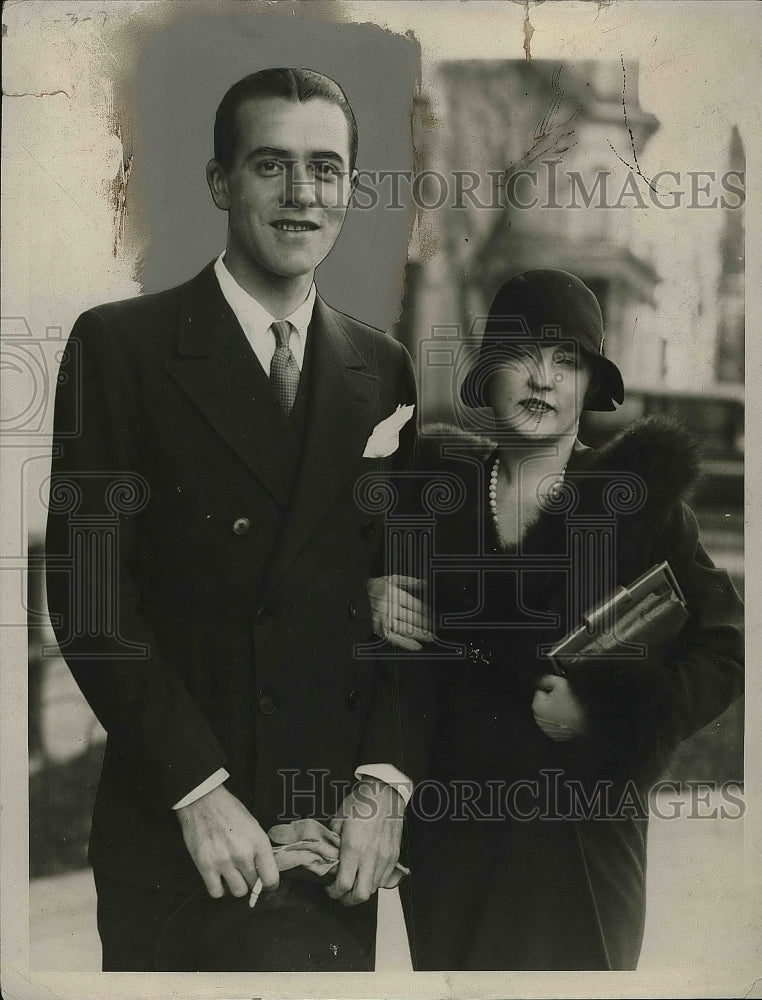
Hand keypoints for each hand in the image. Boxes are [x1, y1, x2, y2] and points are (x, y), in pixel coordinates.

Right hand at [176, 784, 278, 898]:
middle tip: (246, 872)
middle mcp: (243, 854)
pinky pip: (216, 892)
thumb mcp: (253, 826)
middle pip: (253, 885)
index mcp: (258, 842)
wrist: (203, 801)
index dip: (270, 884)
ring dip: (236, 885)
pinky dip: (219, 888)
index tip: (266, 884)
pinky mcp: (205, 866)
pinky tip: (220, 878)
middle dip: (251, 880)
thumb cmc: (229, 810)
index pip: (271, 878)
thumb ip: (260, 849)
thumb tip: (265, 870)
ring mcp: (224, 861)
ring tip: (233, 874)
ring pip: (237, 891)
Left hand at [325, 779, 403, 905]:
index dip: (333, 892)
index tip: (329, 889)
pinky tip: (367, 873)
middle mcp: (370, 857)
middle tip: (341, 895)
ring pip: (373, 889)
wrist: (385, 792)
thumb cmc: (361, 802)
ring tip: (354, 883)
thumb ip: (333, 841)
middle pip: (361, 895)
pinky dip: (375, 881)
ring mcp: (385, 858)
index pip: (343, 884)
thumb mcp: (338, 819)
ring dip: (362, 890)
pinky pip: (385, 879)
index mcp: (353, 849)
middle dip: (348, 900)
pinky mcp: (394, 856)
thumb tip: (330, 856)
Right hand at [367, 575, 431, 650]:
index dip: (427, 611)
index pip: (414, 604)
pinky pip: (395, 638)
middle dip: (427, 624)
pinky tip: (417, 646)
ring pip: (406, 629)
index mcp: (393, 594)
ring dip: (420, 634)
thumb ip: (409, 581)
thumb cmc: (376, 587)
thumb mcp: (392, 579)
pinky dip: (406, 643)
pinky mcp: (380, 629)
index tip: (435, 615)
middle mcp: (389, 607)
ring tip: (431, 637)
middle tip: (437, 628)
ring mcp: (384, 620)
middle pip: (412, 618)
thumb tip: (425, 583)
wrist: (356, 596)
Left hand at [532, 674, 588, 740]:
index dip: (550, 689)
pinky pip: (555, 725)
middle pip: (543, 704)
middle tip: (566, 700)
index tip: (560, 691)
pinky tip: (570, 719)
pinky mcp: (555, 736)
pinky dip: (560, 722)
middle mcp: (538, 719)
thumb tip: (540, 679)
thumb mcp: (561, 683)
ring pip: (549, 715)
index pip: (539, 692)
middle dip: (551, 701)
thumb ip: (547, 679)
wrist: (590, 723)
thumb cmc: (574, 702)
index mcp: (537, 705)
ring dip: (555, 712)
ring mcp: (547, 729)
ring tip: (569, 710)